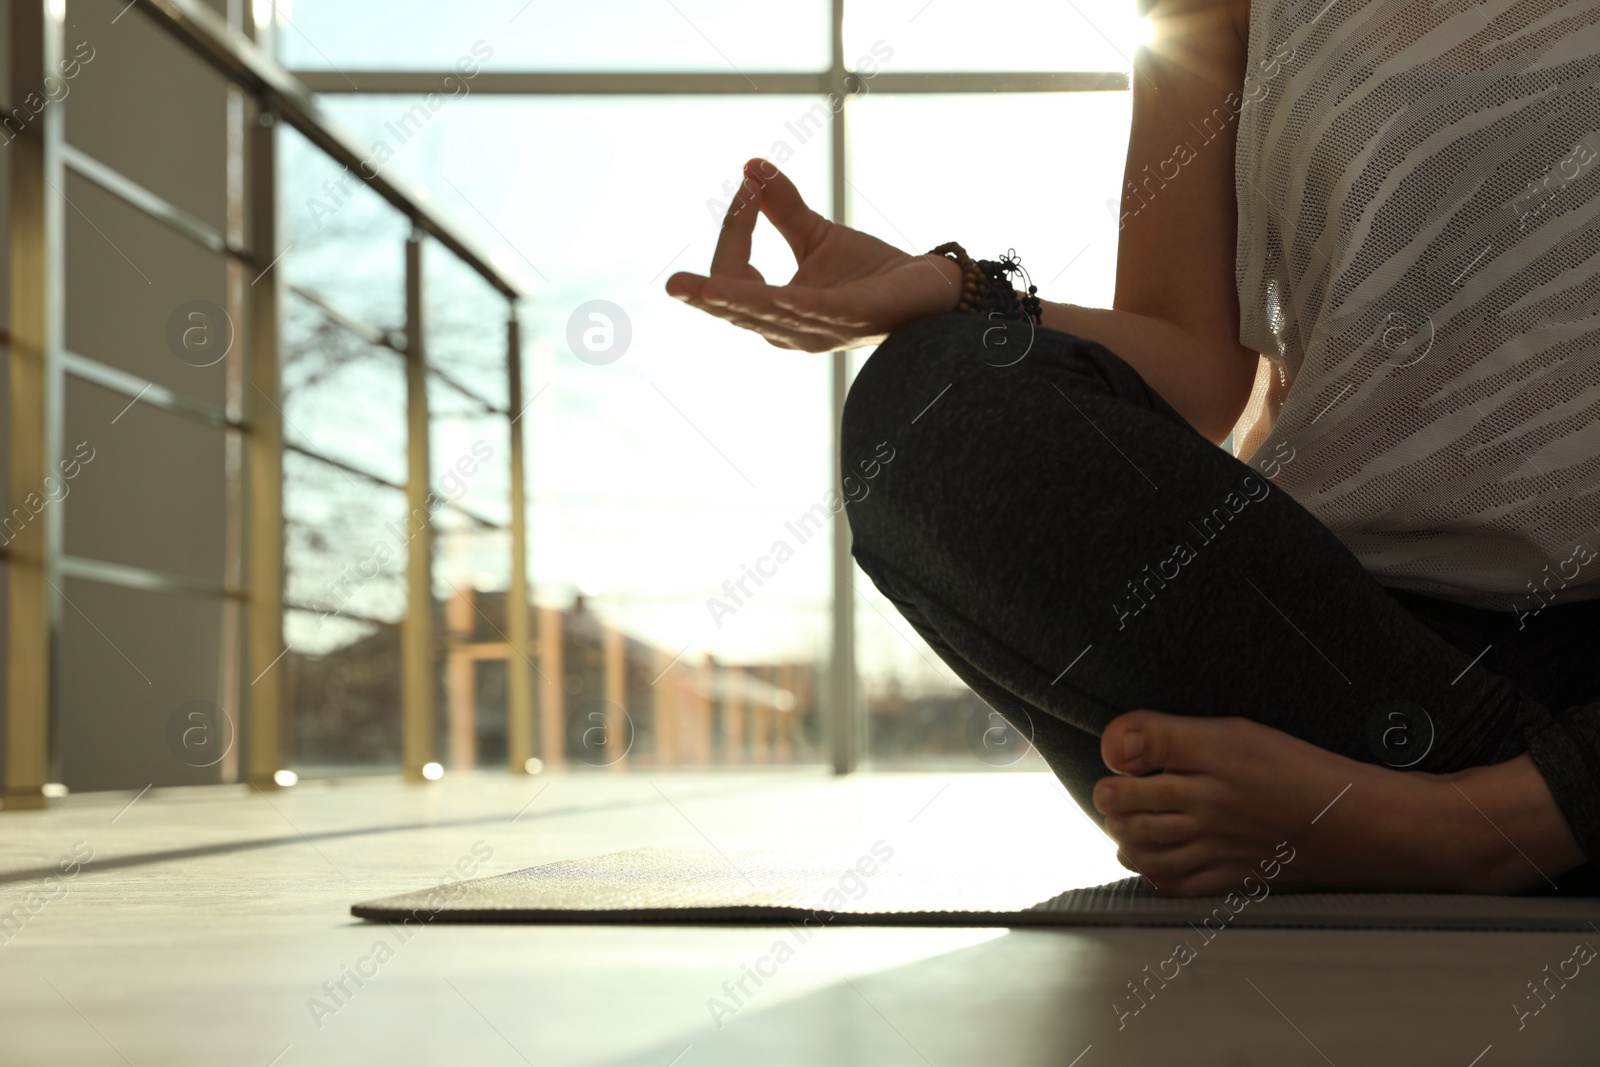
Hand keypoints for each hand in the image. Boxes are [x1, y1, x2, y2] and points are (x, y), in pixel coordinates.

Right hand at [665, 158, 963, 350]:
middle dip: (703, 297)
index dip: (734, 230)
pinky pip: (806, 309)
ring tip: (699, 293)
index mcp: (776, 313)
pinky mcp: (850, 317)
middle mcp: (789, 330)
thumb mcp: (817, 235)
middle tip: (674, 285)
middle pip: (735, 307)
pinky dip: (783, 302)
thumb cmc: (871, 272)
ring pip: (763, 313)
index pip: (733, 275)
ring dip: (731, 302)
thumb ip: (781, 207)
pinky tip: (766, 293)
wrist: (929, 288)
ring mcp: (818, 329)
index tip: (748, 188)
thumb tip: (749, 166)